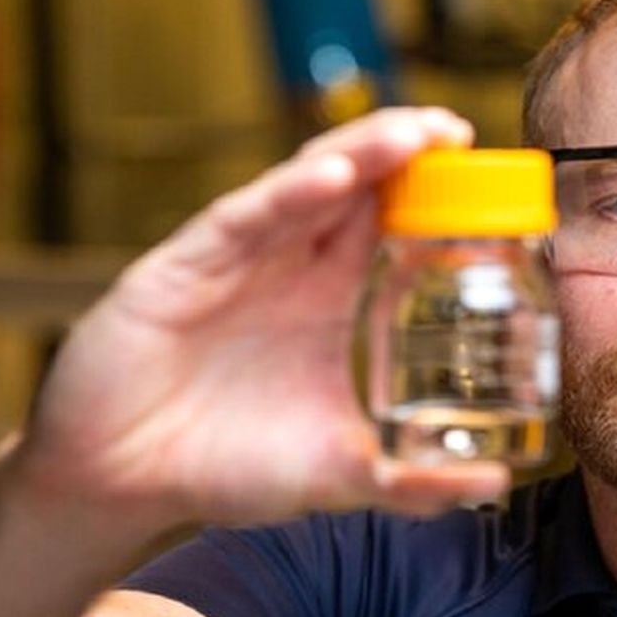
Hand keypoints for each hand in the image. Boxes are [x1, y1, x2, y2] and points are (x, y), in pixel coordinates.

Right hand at [16, 108, 510, 531]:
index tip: (491, 175)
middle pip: (355, 187)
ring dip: (360, 155)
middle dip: (406, 151)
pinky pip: (243, 219)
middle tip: (457, 131)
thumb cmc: (226, 466)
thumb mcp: (337, 472)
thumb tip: (495, 481)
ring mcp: (236, 261)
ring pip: (305, 185)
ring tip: (414, 134)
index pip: (388, 225)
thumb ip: (410, 478)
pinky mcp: (183, 269)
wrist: (121, 485)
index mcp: (326, 298)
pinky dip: (288, 195)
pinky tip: (332, 177)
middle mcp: (286, 266)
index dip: (435, 194)